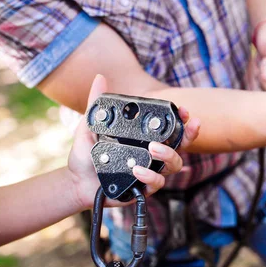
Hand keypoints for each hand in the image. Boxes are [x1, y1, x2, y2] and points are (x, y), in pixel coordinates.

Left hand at [67, 74, 200, 208]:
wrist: (76, 181)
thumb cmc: (86, 155)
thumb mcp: (90, 126)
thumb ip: (96, 103)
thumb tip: (100, 78)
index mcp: (144, 139)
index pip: (170, 128)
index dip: (182, 120)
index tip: (184, 111)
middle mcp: (152, 155)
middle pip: (181, 146)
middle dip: (189, 135)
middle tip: (188, 125)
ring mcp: (150, 171)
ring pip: (174, 165)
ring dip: (168, 154)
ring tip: (153, 148)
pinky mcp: (143, 188)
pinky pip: (156, 183)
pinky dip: (150, 176)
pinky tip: (137, 170)